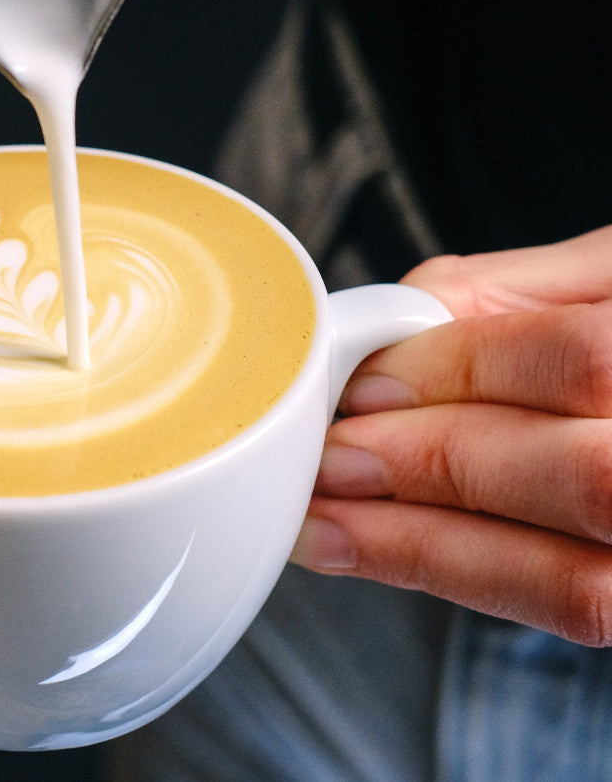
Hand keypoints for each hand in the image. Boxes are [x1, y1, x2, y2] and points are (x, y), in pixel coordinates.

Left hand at [290, 226, 611, 645]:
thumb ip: (515, 293)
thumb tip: (401, 323)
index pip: (573, 360)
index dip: (453, 372)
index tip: (358, 378)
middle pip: (576, 477)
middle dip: (428, 464)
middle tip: (325, 453)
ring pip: (571, 576)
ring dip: (423, 546)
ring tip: (321, 521)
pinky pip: (569, 604)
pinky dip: (459, 577)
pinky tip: (379, 550)